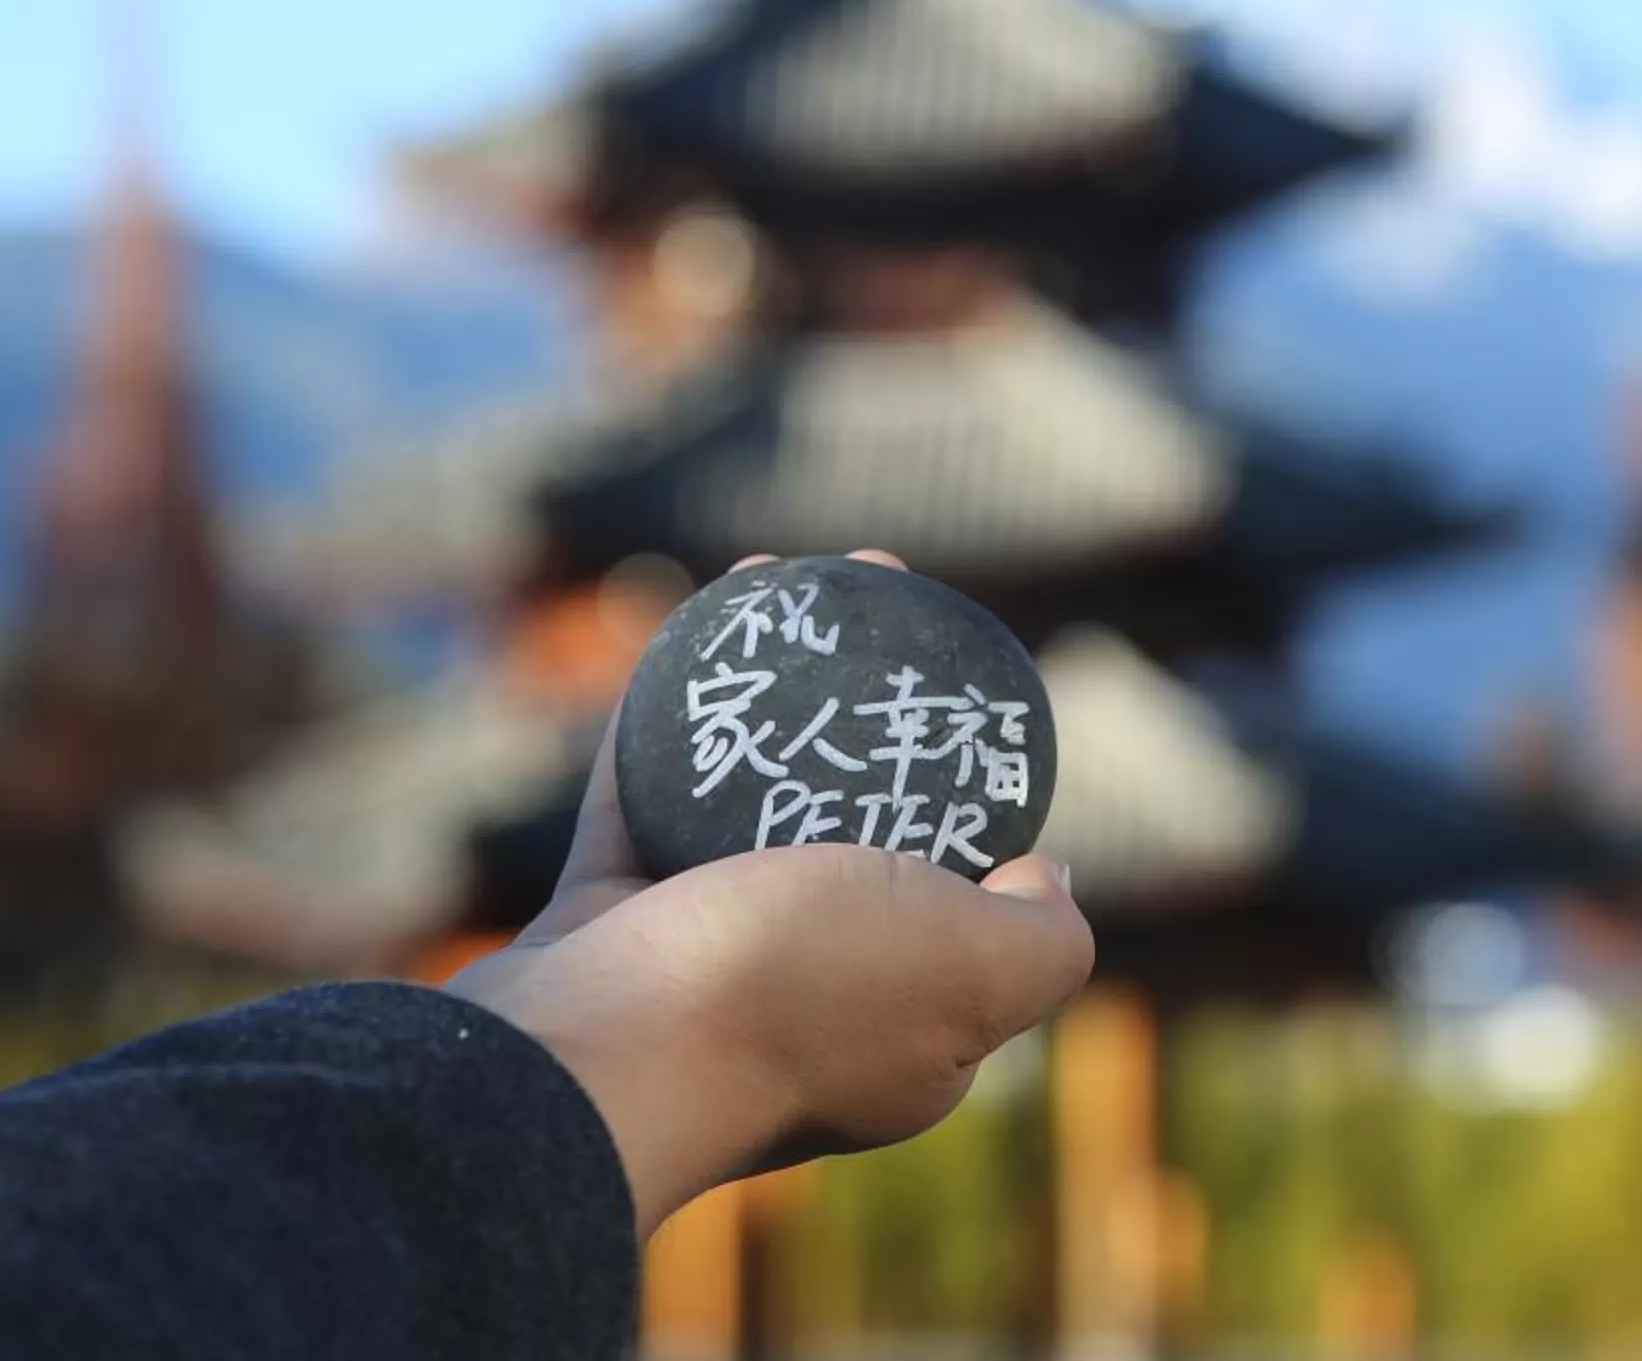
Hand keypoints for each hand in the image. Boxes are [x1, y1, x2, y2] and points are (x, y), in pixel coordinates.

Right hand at [448, 551, 1092, 1234]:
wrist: (589, 1058)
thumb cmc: (793, 997)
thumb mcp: (977, 967)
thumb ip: (1044, 934)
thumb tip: (1053, 875)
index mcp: (904, 1024)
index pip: (962, 894)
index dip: (973, 780)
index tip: (964, 680)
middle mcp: (803, 996)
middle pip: (846, 824)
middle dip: (864, 708)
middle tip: (870, 596)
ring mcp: (694, 963)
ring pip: (738, 799)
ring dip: (762, 691)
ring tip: (778, 583)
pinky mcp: (603, 923)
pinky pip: (640, 794)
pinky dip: (660, 715)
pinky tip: (688, 625)